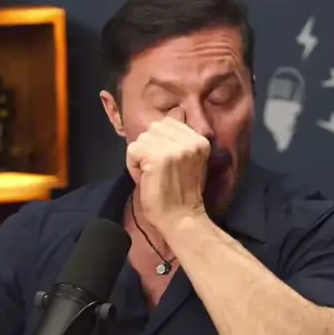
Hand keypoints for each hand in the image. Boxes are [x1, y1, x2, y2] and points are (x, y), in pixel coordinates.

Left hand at [126, 117, 210, 236]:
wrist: (182, 219)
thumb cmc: (182, 194)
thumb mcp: (189, 160)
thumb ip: (180, 140)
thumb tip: (171, 115)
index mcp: (200, 139)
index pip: (169, 122)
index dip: (161, 141)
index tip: (166, 162)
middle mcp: (190, 140)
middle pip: (154, 128)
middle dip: (150, 147)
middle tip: (157, 169)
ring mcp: (174, 147)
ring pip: (143, 138)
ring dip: (141, 156)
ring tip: (152, 174)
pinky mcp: (158, 157)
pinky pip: (133, 150)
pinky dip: (133, 165)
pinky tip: (145, 178)